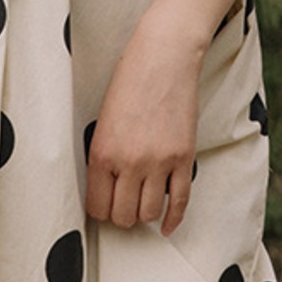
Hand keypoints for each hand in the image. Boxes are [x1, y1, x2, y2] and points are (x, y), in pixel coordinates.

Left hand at [85, 16, 201, 235]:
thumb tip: (107, 189)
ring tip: (142, 203)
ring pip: (149, 213)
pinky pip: (180, 202)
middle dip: (122, 215)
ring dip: (145, 214)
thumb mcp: (103, 120)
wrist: (164, 56)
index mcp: (102, 153)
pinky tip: (166, 224)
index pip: (97, 206)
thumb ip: (104, 156)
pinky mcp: (183, 157)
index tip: (105, 205)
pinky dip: (173, 219)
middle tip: (124, 204)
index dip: (101, 210)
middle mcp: (129, 162)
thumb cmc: (129, 81)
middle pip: (123, 216)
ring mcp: (159, 162)